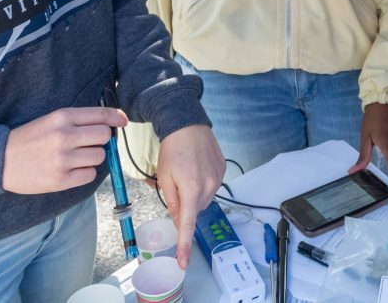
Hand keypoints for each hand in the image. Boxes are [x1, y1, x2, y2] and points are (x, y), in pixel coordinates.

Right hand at [2, 107, 126, 193]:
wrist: (0, 160)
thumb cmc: (29, 138)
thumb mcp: (52, 120)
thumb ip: (79, 121)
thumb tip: (110, 124)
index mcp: (63, 117)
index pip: (102, 115)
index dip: (117, 117)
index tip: (122, 121)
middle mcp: (65, 136)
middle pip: (105, 136)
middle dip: (101, 139)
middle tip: (88, 143)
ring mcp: (63, 159)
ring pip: (99, 156)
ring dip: (93, 157)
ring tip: (75, 157)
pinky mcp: (61, 179)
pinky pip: (90, 175)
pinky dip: (85, 173)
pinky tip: (71, 169)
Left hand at [155, 125, 225, 268]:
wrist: (188, 124)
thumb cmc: (172, 149)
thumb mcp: (164, 176)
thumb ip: (172, 202)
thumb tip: (179, 221)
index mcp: (191, 189)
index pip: (187, 224)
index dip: (185, 245)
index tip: (184, 263)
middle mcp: (209, 186)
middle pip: (195, 210)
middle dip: (185, 206)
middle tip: (175, 187)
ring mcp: (218, 178)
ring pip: (204, 200)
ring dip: (194, 195)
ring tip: (186, 174)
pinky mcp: (223, 170)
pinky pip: (212, 187)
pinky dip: (203, 185)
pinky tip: (196, 169)